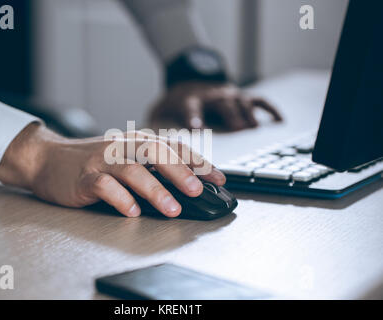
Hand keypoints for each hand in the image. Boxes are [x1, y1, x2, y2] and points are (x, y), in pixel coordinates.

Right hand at [0, 123, 225, 217]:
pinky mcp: (83, 177)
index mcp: (136, 142)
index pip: (172, 147)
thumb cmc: (91, 162)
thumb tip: (185, 187)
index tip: (217, 178)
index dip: (197, 161)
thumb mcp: (124, 158)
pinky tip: (132, 211)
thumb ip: (151, 168)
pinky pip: (103, 186)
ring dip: (155, 190)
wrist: (47, 159)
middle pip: (155, 152)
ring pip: (132, 170)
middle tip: (197, 190)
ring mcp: (101, 161)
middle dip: (180, 171)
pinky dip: (120, 198)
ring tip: (172, 209)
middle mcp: (121, 147)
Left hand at [150, 82, 282, 131]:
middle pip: (222, 104)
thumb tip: (149, 148)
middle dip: (229, 116)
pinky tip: (278, 121)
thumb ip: (156, 128)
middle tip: (237, 129)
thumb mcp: (162, 113)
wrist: (187, 80)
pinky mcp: (241, 95)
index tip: (197, 127)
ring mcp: (228, 94)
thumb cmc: (176, 103)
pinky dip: (269, 109)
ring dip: (247, 114)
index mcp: (189, 99)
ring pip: (240, 101)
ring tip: (252, 128)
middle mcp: (211, 95)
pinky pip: (258, 101)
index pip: (191, 106)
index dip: (194, 116)